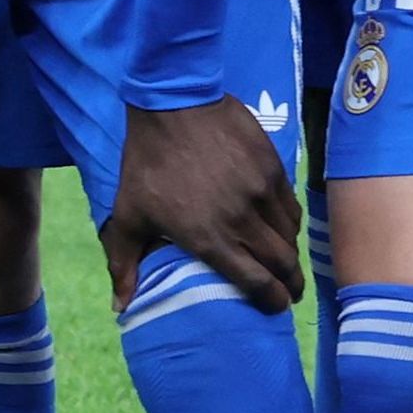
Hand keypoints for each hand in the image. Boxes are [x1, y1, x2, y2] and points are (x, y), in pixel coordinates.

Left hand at [102, 98, 304, 309]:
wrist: (175, 104)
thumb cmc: (148, 164)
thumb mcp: (129, 216)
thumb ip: (124, 264)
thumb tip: (122, 306)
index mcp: (208, 238)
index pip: (255, 281)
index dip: (272, 300)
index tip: (277, 309)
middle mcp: (242, 220)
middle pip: (281, 262)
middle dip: (290, 283)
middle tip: (291, 292)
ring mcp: (261, 192)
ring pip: (290, 234)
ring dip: (290, 253)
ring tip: (287, 261)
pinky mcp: (273, 167)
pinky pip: (290, 204)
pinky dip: (289, 222)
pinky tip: (283, 225)